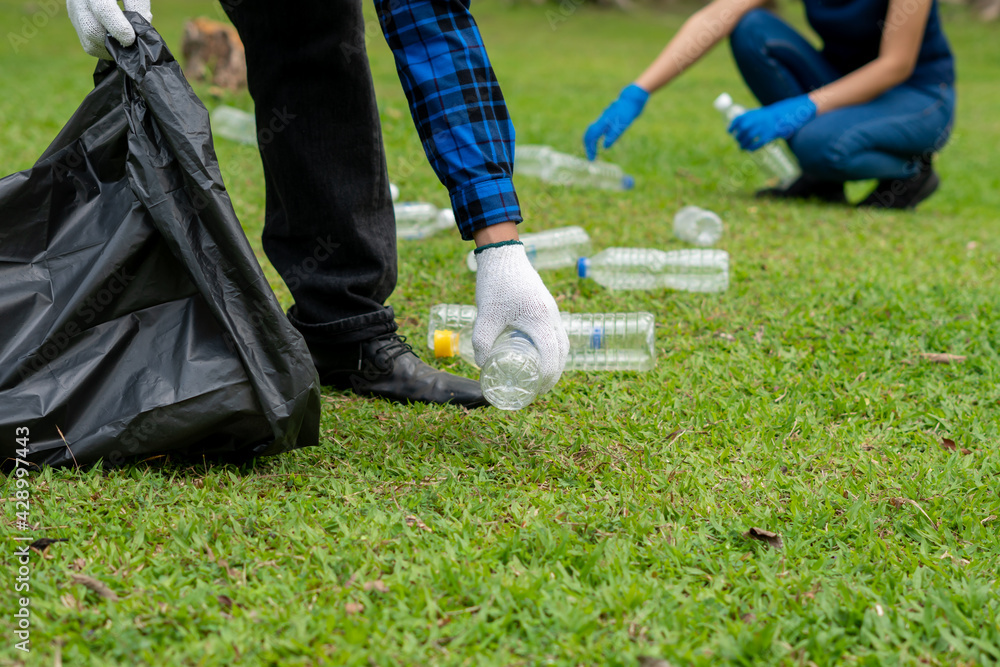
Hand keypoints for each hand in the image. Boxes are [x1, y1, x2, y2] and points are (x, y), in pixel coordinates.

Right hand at [67, 0, 152, 58]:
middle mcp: (79, 0)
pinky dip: (104, 49)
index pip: (103, 10)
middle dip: (114, 42)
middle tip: (132, 44)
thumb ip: (138, 5)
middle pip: (91, 30)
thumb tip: (140, 31)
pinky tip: (117, 43)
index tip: (131, 38)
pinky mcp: (75, 20)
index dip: (118, 27)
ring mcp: (74, 11)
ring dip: (110, 49)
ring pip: (89, 42)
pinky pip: (88, 43)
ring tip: (126, 46)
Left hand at [473, 241, 568, 393]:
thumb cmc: (495, 285)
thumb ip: (482, 343)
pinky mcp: (547, 304)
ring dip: (555, 360)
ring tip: (541, 374)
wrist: (503, 254)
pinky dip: (553, 346)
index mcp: (540, 321)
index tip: (536, 389)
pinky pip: (556, 331)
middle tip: (540, 387)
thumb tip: (483, 366)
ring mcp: (552, 309)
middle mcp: (551, 316)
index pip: (552, 357)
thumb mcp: (485, 317)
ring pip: (561, 341)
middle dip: (554, 373)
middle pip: (562, 352)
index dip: (546, 377)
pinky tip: (539, 352)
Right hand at [583, 84, 648, 160]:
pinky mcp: (607, 118)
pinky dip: (595, 137)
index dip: (590, 148)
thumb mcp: (623, 124)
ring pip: (592, 131)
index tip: (592, 159)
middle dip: (588, 146)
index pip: (591, 137)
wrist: (632, 97)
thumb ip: (614, 135)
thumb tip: (605, 147)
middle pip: (589, 134)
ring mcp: (604, 118)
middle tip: (592, 157)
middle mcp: (601, 120)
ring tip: (594, 152)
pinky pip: (597, 129)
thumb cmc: (628, 110)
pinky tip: (600, 142)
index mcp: (603, 122)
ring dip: (591, 142)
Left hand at [728, 94, 815, 150]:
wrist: (783, 116)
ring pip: (749, 138)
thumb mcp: (756, 113)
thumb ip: (745, 119)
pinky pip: (758, 143)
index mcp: (752, 114)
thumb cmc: (766, 116)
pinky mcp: (768, 135)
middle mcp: (756, 120)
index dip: (732, 127)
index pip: (738, 120)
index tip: (730, 132)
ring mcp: (762, 128)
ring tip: (741, 148)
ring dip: (743, 144)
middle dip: (738, 138)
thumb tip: (732, 128)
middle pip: (742, 131)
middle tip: (738, 141)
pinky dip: (752, 148)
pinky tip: (750, 149)